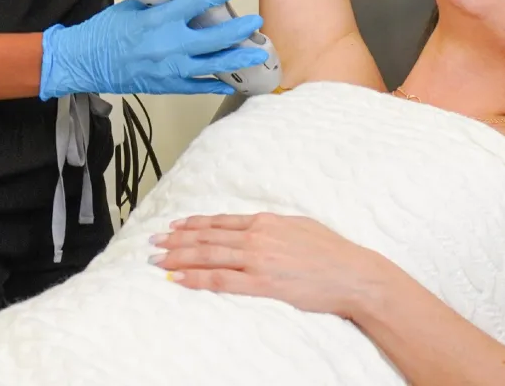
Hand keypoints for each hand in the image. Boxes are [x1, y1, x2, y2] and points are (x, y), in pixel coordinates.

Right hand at [39, 0, 268, 98]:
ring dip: (238, 58)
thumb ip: (159, 2)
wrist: (85, 62)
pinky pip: (199, 86)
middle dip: (240, 29)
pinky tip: (233, 81)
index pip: (198, 3)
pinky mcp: (167, 85)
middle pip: (216, 38)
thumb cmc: (104, 33)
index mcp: (159, 21)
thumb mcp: (132, 7)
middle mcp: (169, 45)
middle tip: (255, 22)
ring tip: (257, 53)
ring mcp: (170, 68)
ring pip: (214, 65)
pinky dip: (217, 83)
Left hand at [148, 213, 384, 319]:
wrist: (351, 273)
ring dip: (179, 257)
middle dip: (177, 239)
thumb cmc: (330, 251)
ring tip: (158, 259)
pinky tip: (178, 279)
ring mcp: (257, 259)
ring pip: (208, 256)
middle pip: (207, 237)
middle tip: (153, 241)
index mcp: (265, 221)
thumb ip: (273, 226)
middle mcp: (256, 236)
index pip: (219, 221)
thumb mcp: (298, 225)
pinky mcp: (262, 283)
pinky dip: (197, 279)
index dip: (193, 224)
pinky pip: (221, 280)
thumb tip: (256, 226)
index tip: (174, 226)